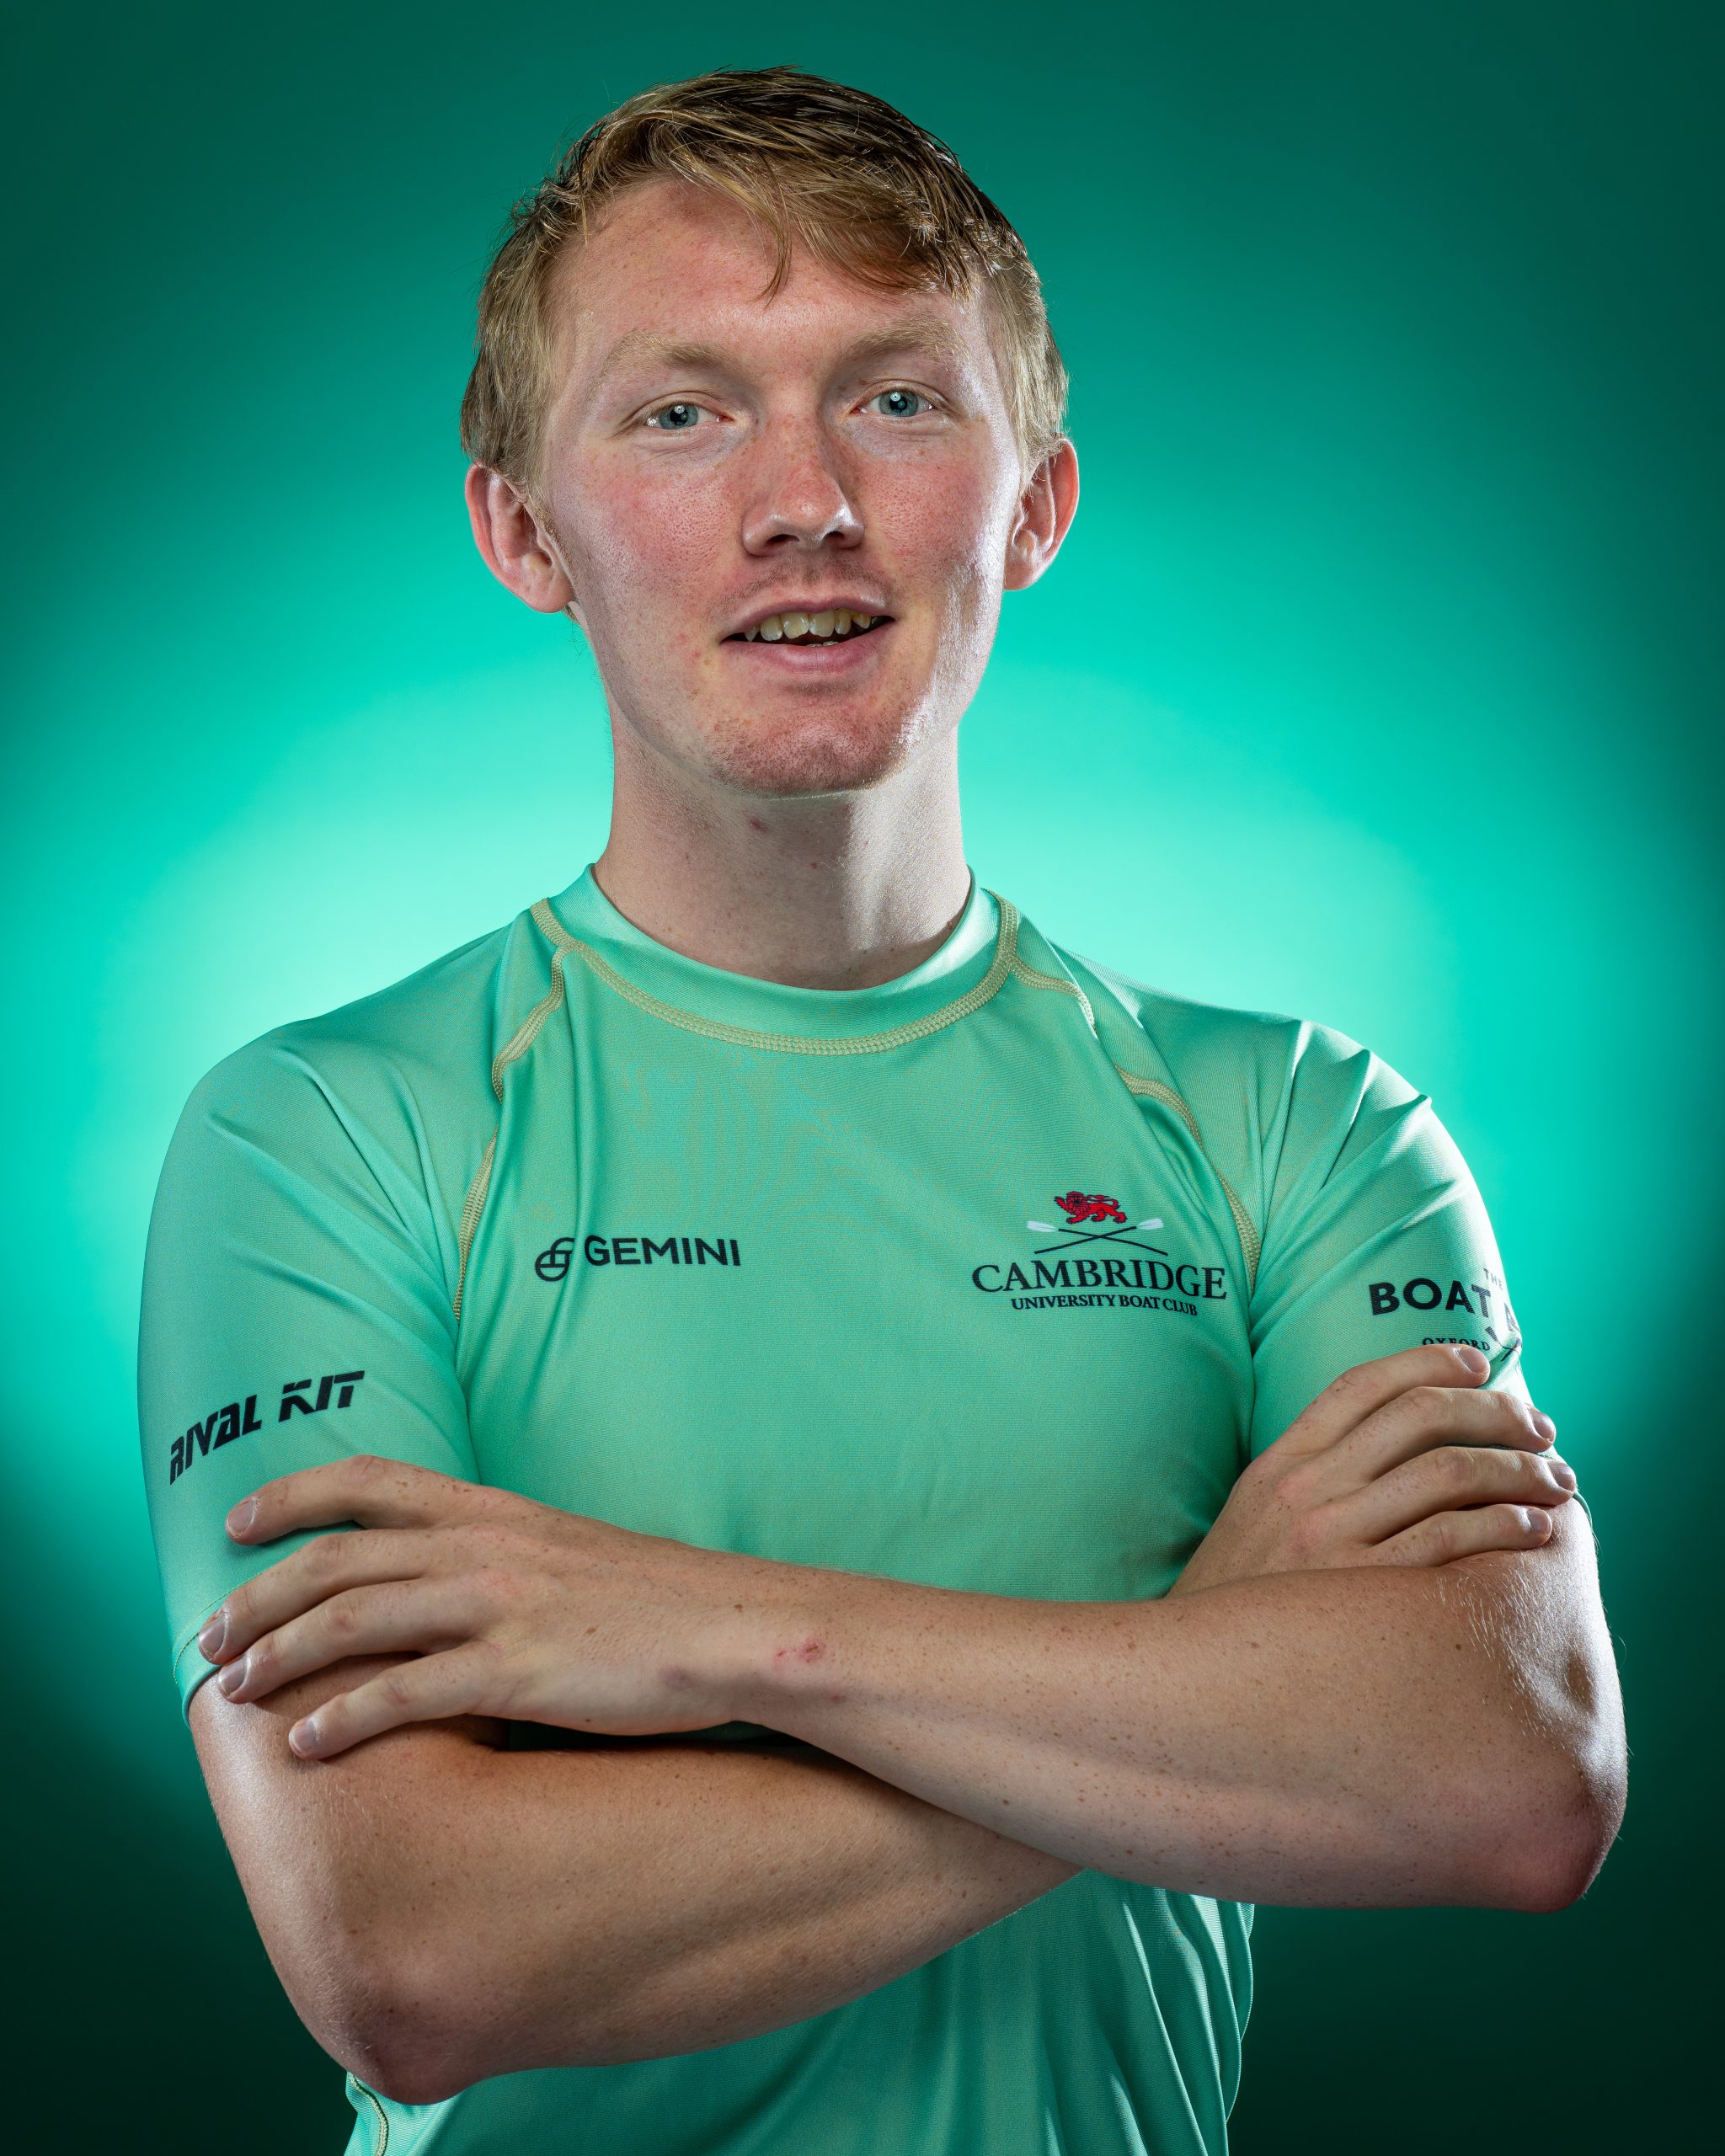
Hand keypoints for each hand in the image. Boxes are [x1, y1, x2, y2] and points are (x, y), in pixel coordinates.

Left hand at [196, 1456, 786, 1758]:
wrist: (741, 1629)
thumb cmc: (667, 1603)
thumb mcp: (575, 1552)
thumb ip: (508, 1556)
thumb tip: (451, 1581)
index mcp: (499, 1509)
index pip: (371, 1481)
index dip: (293, 1496)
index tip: (238, 1521)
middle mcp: (488, 1546)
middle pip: (339, 1558)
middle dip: (259, 1595)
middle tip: (208, 1636)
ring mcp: (501, 1606)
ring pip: (354, 1621)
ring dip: (280, 1657)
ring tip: (234, 1692)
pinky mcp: (521, 1671)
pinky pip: (406, 1694)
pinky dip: (342, 1719)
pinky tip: (307, 1747)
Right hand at [1168, 1342, 1574, 1598]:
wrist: (1195, 1680)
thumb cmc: (1241, 1603)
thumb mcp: (1253, 1521)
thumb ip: (1309, 1479)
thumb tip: (1388, 1447)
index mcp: (1280, 1463)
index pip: (1364, 1384)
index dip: (1429, 1361)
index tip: (1479, 1361)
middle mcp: (1306, 1489)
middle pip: (1421, 1416)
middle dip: (1496, 1412)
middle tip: (1541, 1429)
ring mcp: (1333, 1539)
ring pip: (1450, 1472)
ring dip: (1519, 1470)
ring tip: (1556, 1482)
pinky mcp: (1363, 1593)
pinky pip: (1452, 1541)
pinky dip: (1505, 1526)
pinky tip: (1532, 1531)